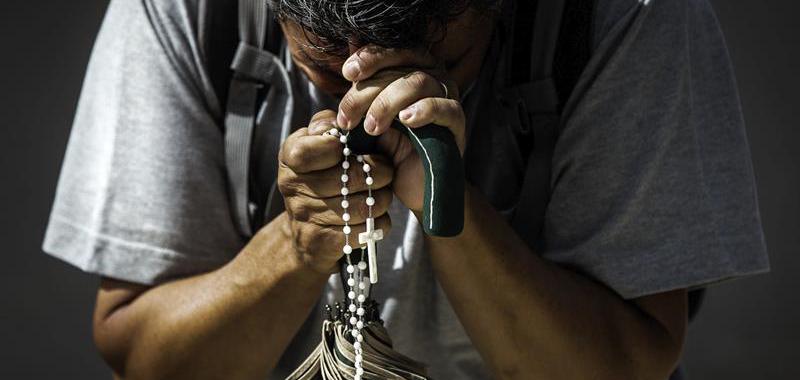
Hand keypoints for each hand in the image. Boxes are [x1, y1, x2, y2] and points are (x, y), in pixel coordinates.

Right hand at [277, 110, 393, 273]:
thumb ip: (326, 125)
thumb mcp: (315, 143)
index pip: (310, 150)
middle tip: (387, 171)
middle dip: (379, 173)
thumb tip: (342, 121)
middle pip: (349, 179)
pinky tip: (376, 215)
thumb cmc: (319, 175)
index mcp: (290, 158)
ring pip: (362, 207)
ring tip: (382, 193)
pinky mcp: (323, 243)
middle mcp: (292, 188)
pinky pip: (365, 231)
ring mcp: (306, 217)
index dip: (339, 149)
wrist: (306, 233)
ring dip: (382, 199)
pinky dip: (379, 222)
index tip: (354, 150)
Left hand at [336, 45, 465, 213]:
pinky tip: (406, 120)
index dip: (370, 57)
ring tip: (371, 128)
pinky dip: (423, 110)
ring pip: (419, 82)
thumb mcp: (368, 116)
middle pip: (401, 67)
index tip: (347, 73)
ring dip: (387, 103)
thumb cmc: (390, 147)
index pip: (392, 51)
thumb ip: (361, 90)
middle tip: (348, 118)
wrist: (415, 185)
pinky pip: (444, 107)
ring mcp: (447, 97)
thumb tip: (347, 54)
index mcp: (411, 68)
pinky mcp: (457, 122)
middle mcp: (432, 76)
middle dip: (368, 90)